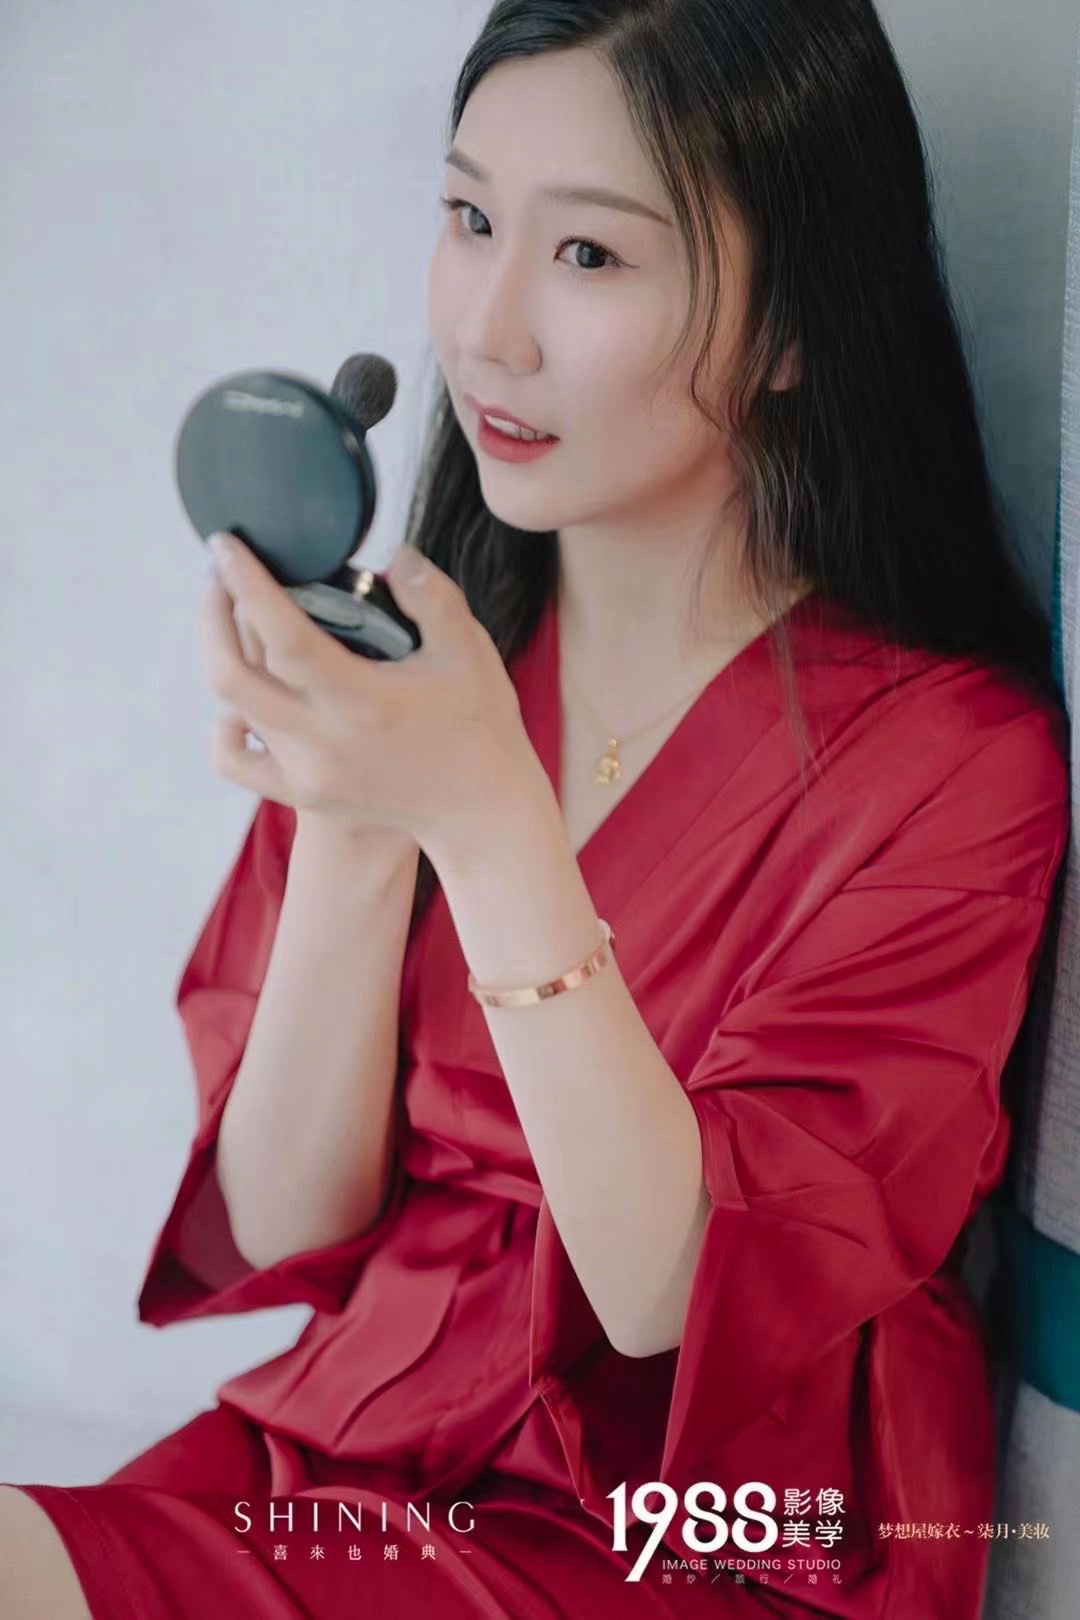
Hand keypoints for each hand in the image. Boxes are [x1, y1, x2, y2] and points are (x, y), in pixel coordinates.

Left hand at [199, 534, 537, 853]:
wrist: (479, 810)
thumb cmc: (478, 725)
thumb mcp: (469, 651)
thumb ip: (431, 596)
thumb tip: (392, 558)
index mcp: (361, 700)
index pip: (283, 635)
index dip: (246, 585)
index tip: (226, 546)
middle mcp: (322, 741)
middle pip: (230, 675)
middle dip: (213, 616)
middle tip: (222, 577)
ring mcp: (307, 774)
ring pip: (232, 708)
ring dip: (222, 655)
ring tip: (234, 617)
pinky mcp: (303, 794)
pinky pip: (234, 761)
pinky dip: (226, 724)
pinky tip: (242, 699)